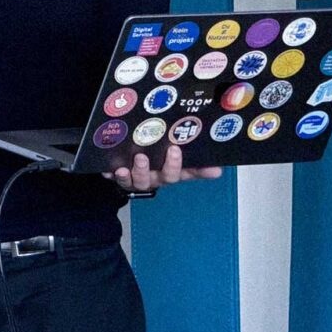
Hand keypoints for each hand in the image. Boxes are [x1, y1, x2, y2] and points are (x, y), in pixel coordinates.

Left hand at [104, 145, 222, 195]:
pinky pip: (117, 178)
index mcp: (172, 171)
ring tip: (140, 158)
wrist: (127, 165)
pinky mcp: (120, 177)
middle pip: (165, 177)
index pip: (187, 172)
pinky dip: (115, 174)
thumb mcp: (176, 157)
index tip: (197, 158)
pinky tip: (112, 168)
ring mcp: (138, 179)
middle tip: (172, 150)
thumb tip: (219, 167)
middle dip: (169, 166)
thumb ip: (195, 160)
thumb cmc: (155, 159)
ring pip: (140, 180)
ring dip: (140, 170)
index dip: (196, 168)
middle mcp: (157, 177)